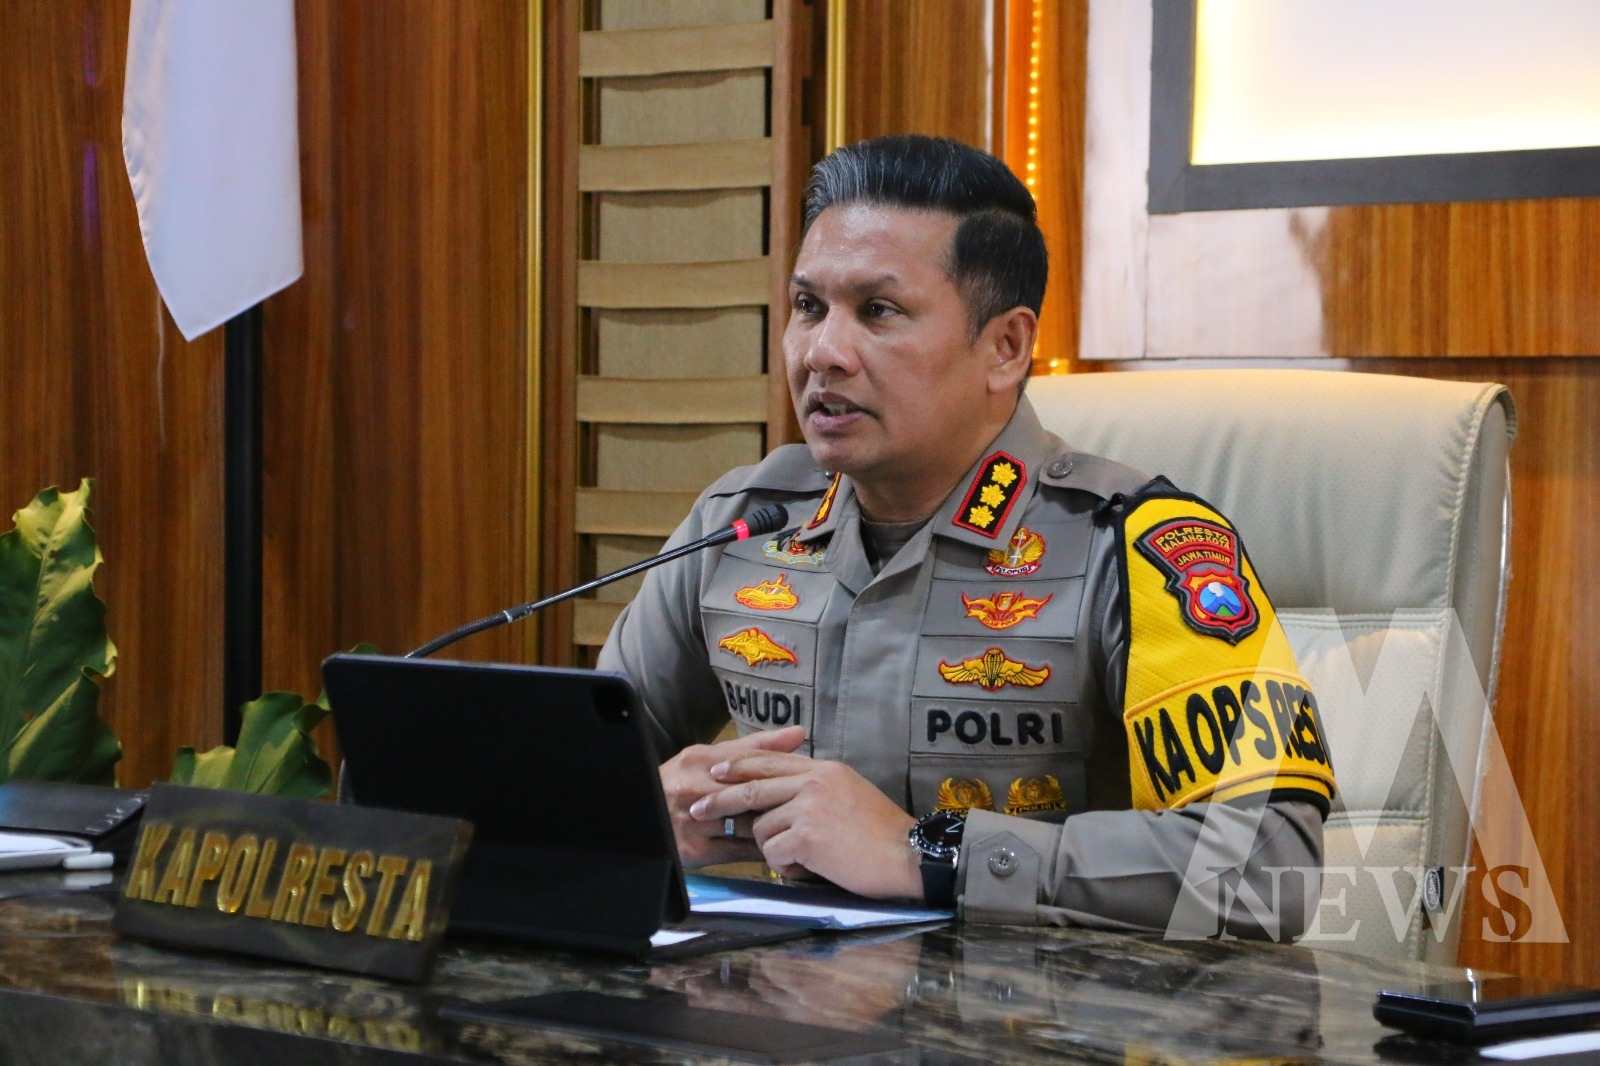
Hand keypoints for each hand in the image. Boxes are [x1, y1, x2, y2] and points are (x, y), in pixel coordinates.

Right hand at [660, 725, 805, 866]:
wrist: (642, 814)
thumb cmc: (682, 782)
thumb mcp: (710, 757)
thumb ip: (755, 746)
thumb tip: (799, 733)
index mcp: (700, 760)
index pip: (753, 765)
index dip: (785, 774)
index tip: (810, 782)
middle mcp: (695, 790)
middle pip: (753, 797)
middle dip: (784, 803)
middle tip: (814, 808)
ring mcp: (694, 822)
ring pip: (749, 826)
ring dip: (777, 828)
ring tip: (804, 829)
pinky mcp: (696, 851)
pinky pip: (740, 852)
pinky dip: (764, 850)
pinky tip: (781, 848)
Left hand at [691, 752, 920, 899]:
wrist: (909, 855)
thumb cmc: (882, 834)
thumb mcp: (850, 793)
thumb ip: (818, 788)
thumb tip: (785, 796)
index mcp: (824, 769)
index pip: (771, 759)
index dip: (739, 765)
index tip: (717, 771)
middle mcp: (814, 781)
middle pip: (753, 786)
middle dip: (720, 800)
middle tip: (697, 810)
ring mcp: (810, 806)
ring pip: (761, 826)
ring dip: (773, 848)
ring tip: (802, 858)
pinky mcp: (807, 835)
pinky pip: (774, 852)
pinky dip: (786, 866)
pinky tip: (810, 868)